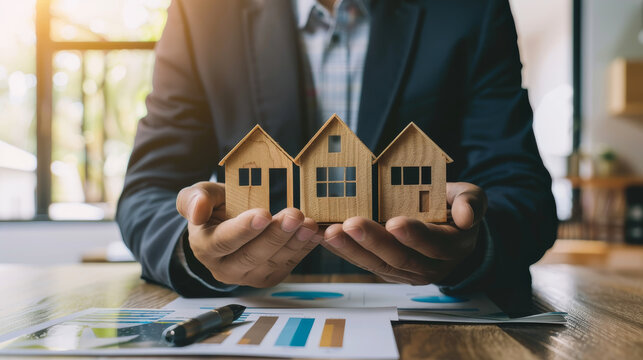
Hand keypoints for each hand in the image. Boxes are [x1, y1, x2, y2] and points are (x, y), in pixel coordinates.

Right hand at [176, 181, 320, 287]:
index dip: (244, 229)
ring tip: (309, 224)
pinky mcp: (270, 277)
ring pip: (273, 262)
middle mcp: (225, 268)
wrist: (228, 223)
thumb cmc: (214, 206)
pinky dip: (304, 249)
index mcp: (205, 247)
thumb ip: (194, 199)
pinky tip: (315, 233)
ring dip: (294, 243)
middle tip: (294, 216)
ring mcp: (249, 276)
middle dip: (275, 236)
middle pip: (252, 255)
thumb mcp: (199, 195)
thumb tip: (197, 211)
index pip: (224, 241)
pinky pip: (288, 265)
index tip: (263, 214)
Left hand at [321, 182, 486, 284]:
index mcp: (453, 246)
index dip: (416, 235)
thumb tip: (467, 216)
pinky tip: (324, 236)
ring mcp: (407, 273)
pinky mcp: (387, 271)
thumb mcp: (471, 198)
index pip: (435, 244)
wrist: (449, 232)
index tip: (394, 222)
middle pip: (401, 258)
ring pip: (378, 265)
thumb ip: (471, 203)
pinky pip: (364, 263)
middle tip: (350, 224)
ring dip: (351, 249)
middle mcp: (430, 266)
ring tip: (330, 232)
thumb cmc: (455, 208)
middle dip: (373, 242)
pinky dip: (343, 251)